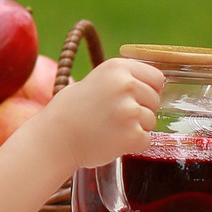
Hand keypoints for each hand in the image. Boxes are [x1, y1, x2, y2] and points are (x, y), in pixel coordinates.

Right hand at [34, 58, 160, 171]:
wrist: (55, 138)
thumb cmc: (72, 110)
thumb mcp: (96, 80)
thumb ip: (123, 79)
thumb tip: (154, 83)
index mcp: (118, 67)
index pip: (156, 77)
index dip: (148, 90)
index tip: (133, 99)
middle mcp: (126, 85)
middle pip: (155, 99)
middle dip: (142, 109)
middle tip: (116, 117)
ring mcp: (130, 111)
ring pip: (151, 120)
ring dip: (136, 127)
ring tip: (111, 128)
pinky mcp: (132, 135)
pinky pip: (146, 139)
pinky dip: (133, 144)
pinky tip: (113, 140)